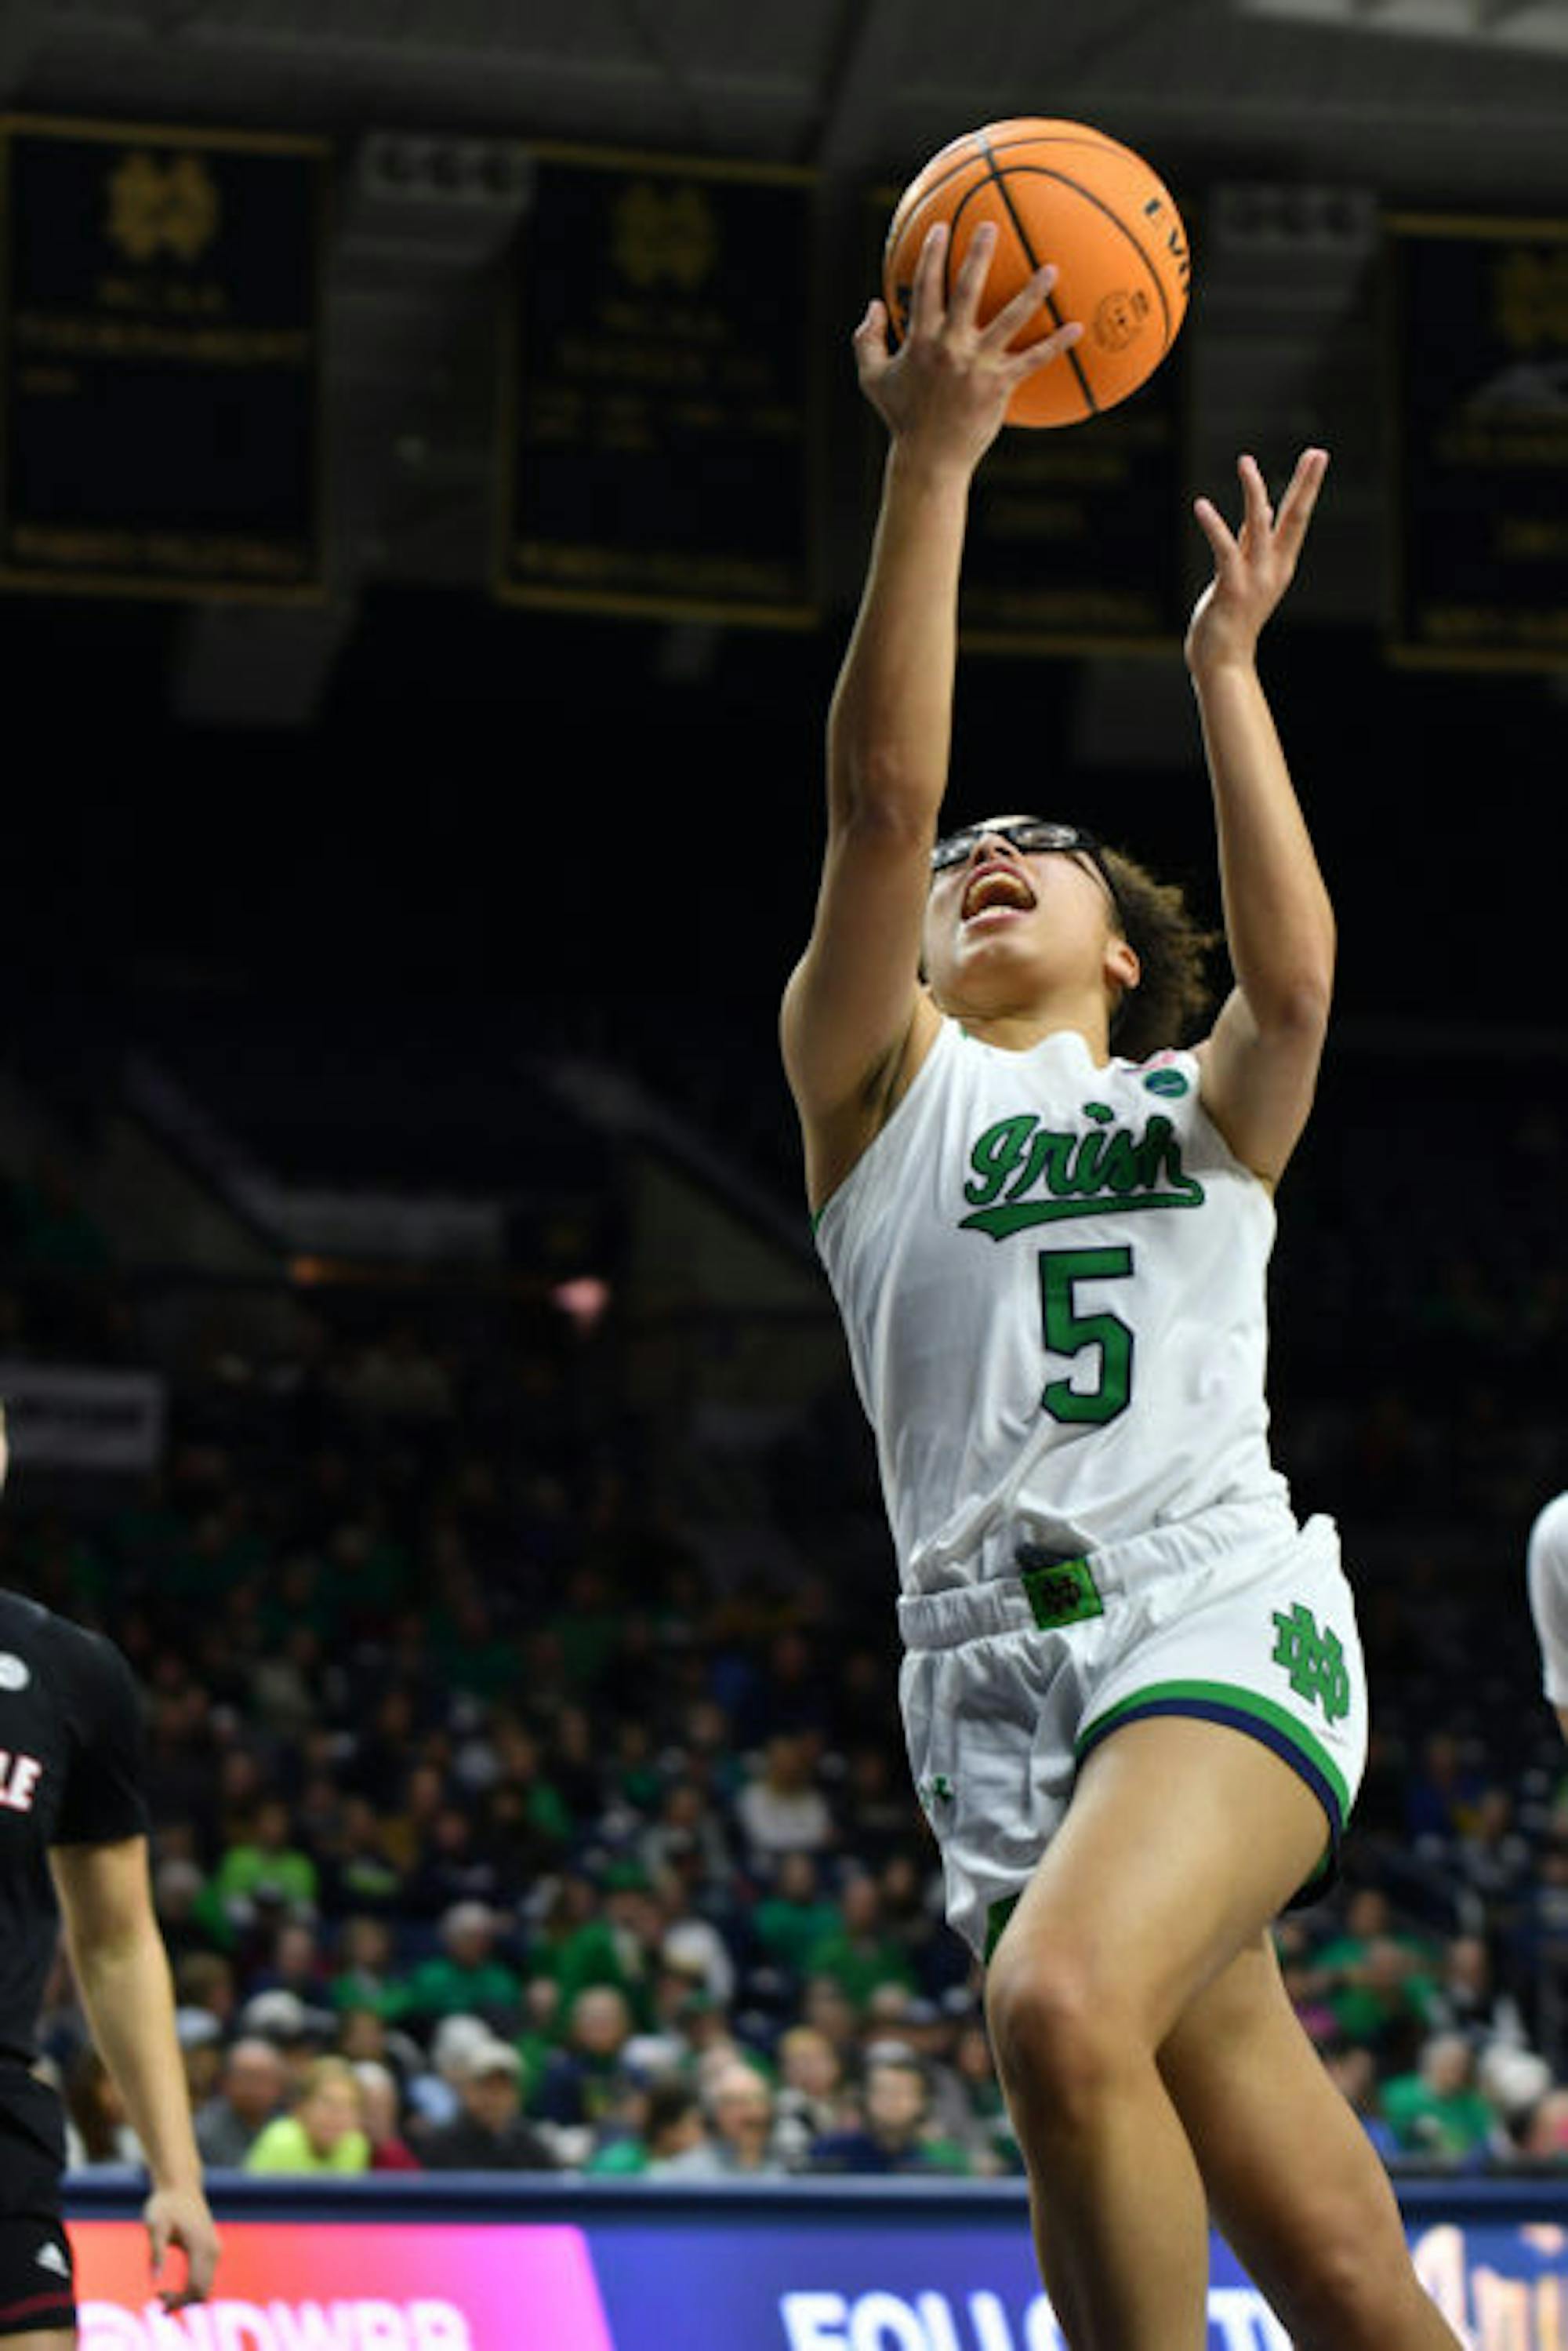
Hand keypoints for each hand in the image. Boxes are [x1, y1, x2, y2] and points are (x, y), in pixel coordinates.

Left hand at [144, 2184, 219, 2309]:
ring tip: (163, 2294)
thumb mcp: (155, 2226)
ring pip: (207, 2286)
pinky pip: (207, 2277)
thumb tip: (155, 2280)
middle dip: (182, 2302)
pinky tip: (175, 2286)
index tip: (156, 2297)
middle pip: (204, 2291)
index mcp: (201, 2245)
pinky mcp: (212, 2247)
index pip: (195, 2287)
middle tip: (158, 2299)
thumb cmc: (165, 2203)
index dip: (177, 2301)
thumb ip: (156, 2251)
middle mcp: (213, 2249)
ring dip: (188, 2296)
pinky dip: (193, 2287)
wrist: (180, 2184)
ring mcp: (215, 2248)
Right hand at [853, 220, 1082, 473]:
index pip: (926, 287)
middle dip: (978, 255)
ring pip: (1008, 319)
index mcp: (920, 340)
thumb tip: (874, 305)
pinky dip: (1055, 345)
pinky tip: (1076, 328)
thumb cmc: (902, 417)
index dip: (932, 255)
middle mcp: (949, 346)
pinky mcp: (998, 386)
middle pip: (966, 290)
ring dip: (1031, 292)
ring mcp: (976, 365)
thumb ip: (867, 340)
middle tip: (991, 226)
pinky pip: (1032, 360)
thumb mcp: (872, 379)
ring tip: (1051, 268)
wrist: (928, 458)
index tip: (943, 227)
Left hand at [1186, 448, 1327, 673]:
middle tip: (1317, 452)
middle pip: (1294, 519)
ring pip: (1259, 527)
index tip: (1317, 455)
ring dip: (1254, 493)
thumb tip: (1265, 510)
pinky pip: (1224, 550)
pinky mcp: (1231, 588)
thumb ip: (1253, 543)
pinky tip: (1202, 505)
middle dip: (1305, 485)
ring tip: (1246, 461)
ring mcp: (1254, 579)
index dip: (1306, 486)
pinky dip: (1214, 526)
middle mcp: (1272, 569)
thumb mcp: (1247, 574)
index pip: (1296, 518)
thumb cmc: (1232, 620)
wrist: (1224, 663)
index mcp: (1279, 564)